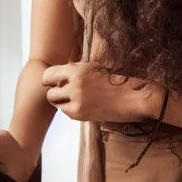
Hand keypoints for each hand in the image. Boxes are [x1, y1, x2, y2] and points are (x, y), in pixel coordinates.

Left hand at [42, 62, 161, 122]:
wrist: (132, 97)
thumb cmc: (115, 81)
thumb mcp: (93, 68)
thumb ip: (75, 70)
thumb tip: (57, 74)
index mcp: (77, 69)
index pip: (48, 74)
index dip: (50, 79)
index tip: (53, 82)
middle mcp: (74, 84)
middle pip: (49, 91)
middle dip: (55, 91)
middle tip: (64, 91)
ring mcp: (77, 100)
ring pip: (55, 102)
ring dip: (61, 100)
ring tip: (73, 98)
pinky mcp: (80, 114)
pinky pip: (65, 111)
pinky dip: (70, 109)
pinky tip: (82, 105)